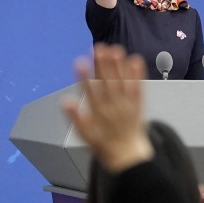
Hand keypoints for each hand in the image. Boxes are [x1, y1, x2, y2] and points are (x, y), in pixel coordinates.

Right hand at [62, 44, 152, 172]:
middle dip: (103, 65)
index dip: (84, 76)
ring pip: (123, 83)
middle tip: (99, 47)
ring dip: (119, 65)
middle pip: (108, 83)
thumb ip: (75, 117)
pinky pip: (139, 88)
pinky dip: (137, 75)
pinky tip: (135, 60)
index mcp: (98, 114)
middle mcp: (113, 108)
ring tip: (115, 49)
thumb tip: (64, 101)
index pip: (90, 92)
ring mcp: (127, 105)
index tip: (80, 61)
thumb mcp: (85, 134)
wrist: (127, 154)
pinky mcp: (138, 104)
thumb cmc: (103, 142)